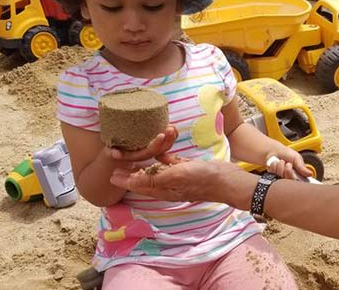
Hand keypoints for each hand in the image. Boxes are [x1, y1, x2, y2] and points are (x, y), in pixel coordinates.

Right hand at [107, 126, 177, 162]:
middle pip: (161, 149)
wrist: (115, 152)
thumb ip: (112, 152)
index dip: (156, 144)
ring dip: (172, 137)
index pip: (150, 151)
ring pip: (166, 146)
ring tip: (173, 126)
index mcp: (138, 156)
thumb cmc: (112, 149)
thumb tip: (113, 153)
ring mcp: (152, 149)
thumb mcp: (111, 151)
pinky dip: (172, 135)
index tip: (161, 135)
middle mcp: (147, 154)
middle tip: (171, 127)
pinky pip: (167, 141)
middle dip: (168, 139)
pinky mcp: (156, 143)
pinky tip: (174, 127)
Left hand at [110, 158, 255, 206]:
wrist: (228, 180)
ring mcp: (179, 177)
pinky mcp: (188, 169)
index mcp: (163, 189)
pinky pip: (172, 162)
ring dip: (147, 160)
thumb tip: (131, 180)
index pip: (138, 184)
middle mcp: (168, 184)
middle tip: (118, 162)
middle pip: (145, 177)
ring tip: (134, 155)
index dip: (125, 179)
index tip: (110, 173)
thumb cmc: (203, 179)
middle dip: (131, 170)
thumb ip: (155, 178)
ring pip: (157, 169)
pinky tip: (160, 148)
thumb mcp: (177, 176)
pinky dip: (164, 154)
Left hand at [265, 148, 312, 180]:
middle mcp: (290, 179)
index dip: (295, 177)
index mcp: (298, 175)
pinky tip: (276, 163)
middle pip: (290, 180)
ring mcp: (281, 179)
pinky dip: (274, 167)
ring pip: (281, 177)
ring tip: (281, 161)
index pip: (300, 183)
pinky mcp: (273, 178)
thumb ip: (302, 167)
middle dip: (288, 170)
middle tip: (288, 163)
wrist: (275, 151)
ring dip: (280, 166)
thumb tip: (310, 174)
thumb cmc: (287, 154)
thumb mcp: (296, 158)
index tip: (292, 168)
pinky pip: (273, 174)